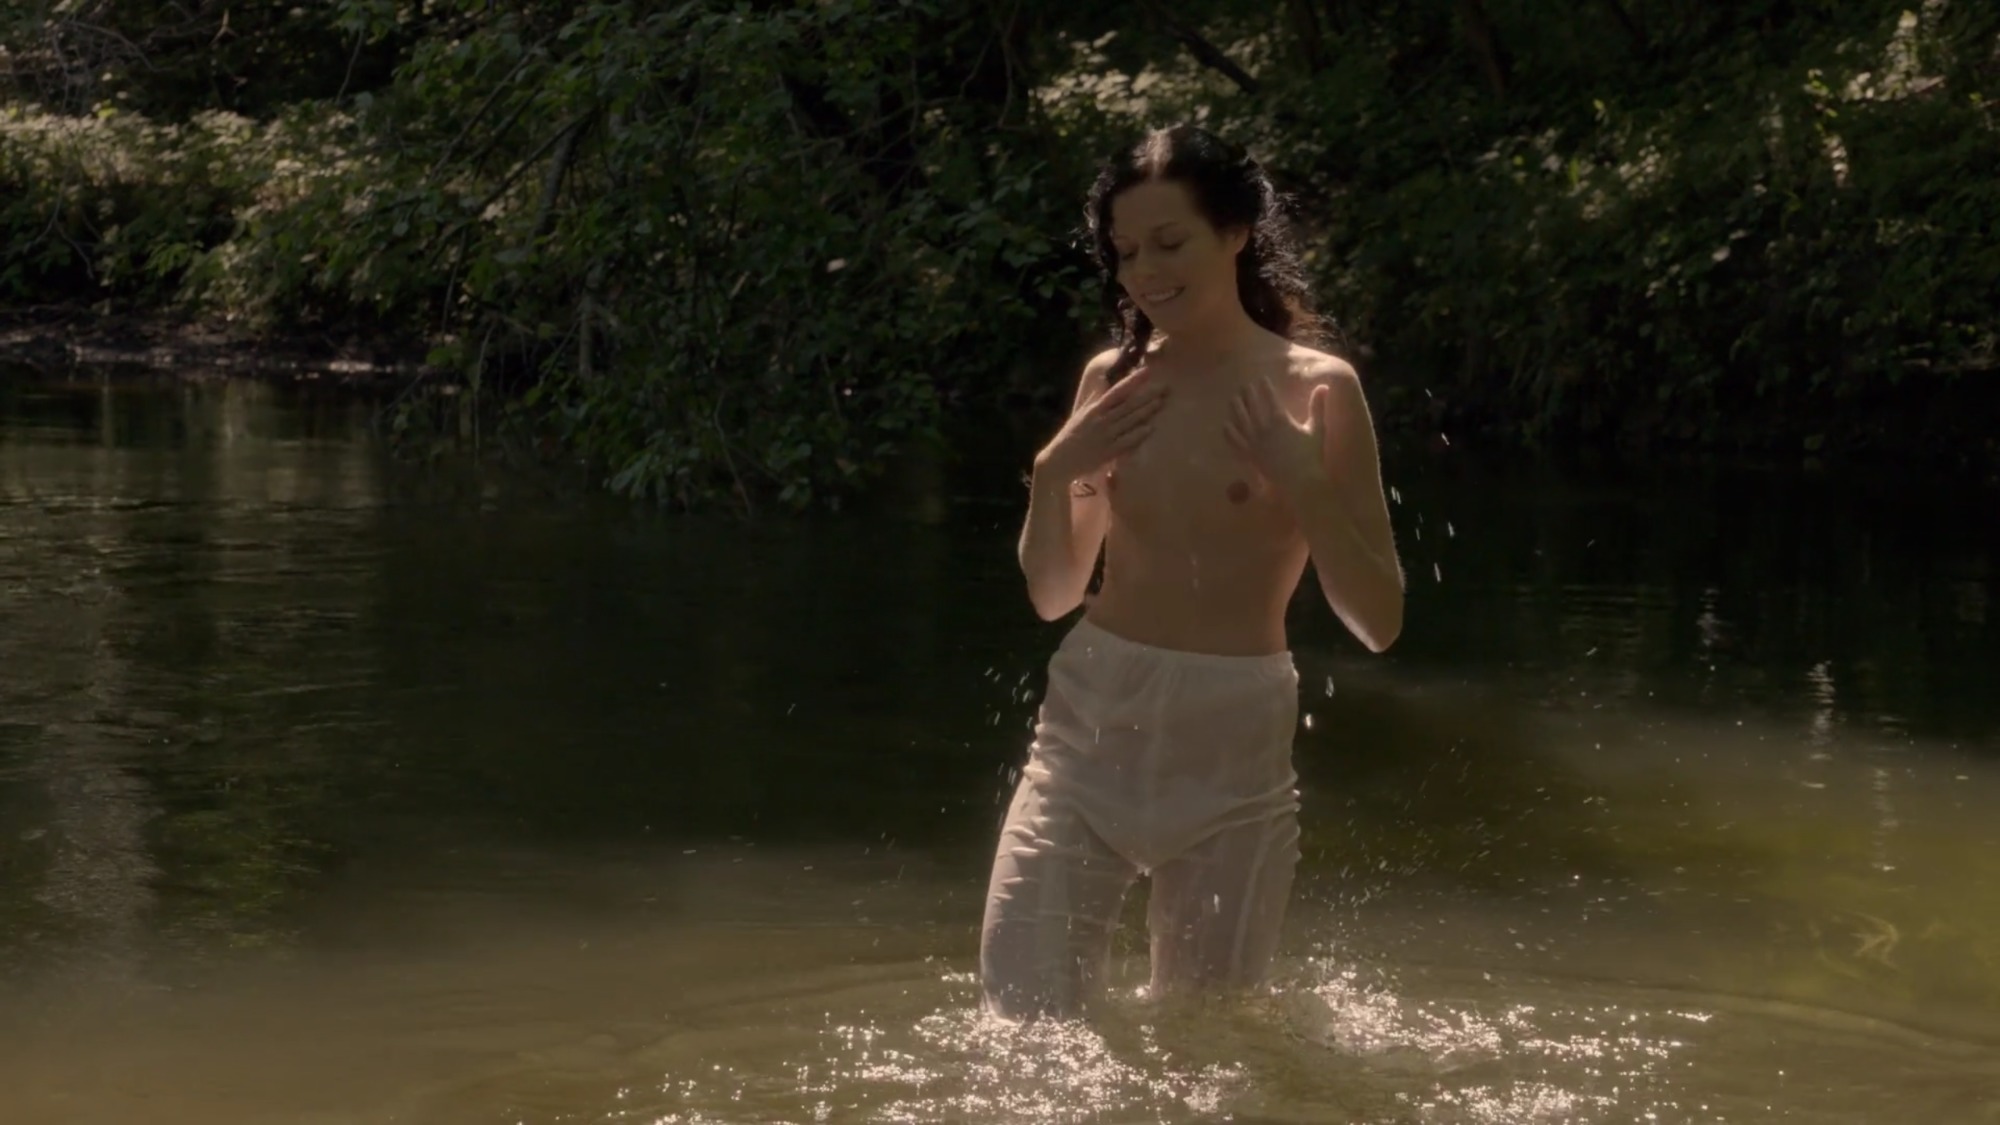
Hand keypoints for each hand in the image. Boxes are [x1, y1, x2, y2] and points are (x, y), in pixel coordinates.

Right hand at [1035, 362, 1167, 482]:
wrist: (1059, 461)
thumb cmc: (1071, 436)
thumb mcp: (1081, 413)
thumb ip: (1095, 398)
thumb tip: (1105, 381)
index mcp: (1094, 409)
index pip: (1117, 391)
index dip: (1132, 381)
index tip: (1147, 371)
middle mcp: (1101, 421)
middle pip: (1128, 405)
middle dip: (1147, 394)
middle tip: (1165, 386)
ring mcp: (1105, 437)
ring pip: (1130, 421)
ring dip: (1147, 411)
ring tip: (1161, 402)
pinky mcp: (1108, 453)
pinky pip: (1126, 442)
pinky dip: (1138, 434)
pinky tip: (1150, 428)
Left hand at [1224, 376, 1327, 490]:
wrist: (1301, 482)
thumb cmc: (1311, 455)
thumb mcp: (1317, 429)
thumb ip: (1317, 406)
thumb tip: (1323, 386)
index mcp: (1281, 420)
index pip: (1269, 398)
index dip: (1264, 386)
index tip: (1261, 379)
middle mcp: (1264, 429)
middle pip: (1252, 406)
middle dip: (1247, 394)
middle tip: (1244, 386)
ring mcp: (1255, 443)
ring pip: (1240, 421)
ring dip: (1236, 408)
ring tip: (1233, 399)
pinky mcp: (1250, 456)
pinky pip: (1235, 442)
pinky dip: (1229, 433)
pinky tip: (1226, 425)